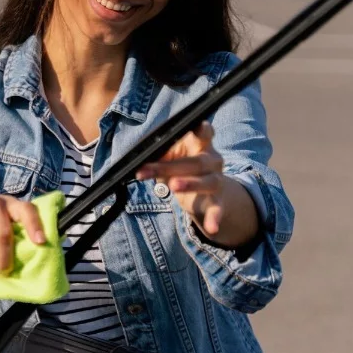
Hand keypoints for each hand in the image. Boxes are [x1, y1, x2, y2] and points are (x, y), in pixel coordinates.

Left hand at [135, 121, 228, 236]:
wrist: (199, 188)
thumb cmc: (178, 165)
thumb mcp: (167, 157)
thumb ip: (155, 154)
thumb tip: (134, 154)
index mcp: (199, 143)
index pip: (204, 132)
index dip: (201, 128)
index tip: (196, 124)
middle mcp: (212, 159)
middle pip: (197, 161)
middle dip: (171, 166)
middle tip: (148, 170)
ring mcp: (216, 178)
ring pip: (209, 181)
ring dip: (190, 184)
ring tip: (173, 186)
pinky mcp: (217, 199)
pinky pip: (218, 208)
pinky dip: (215, 218)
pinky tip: (212, 228)